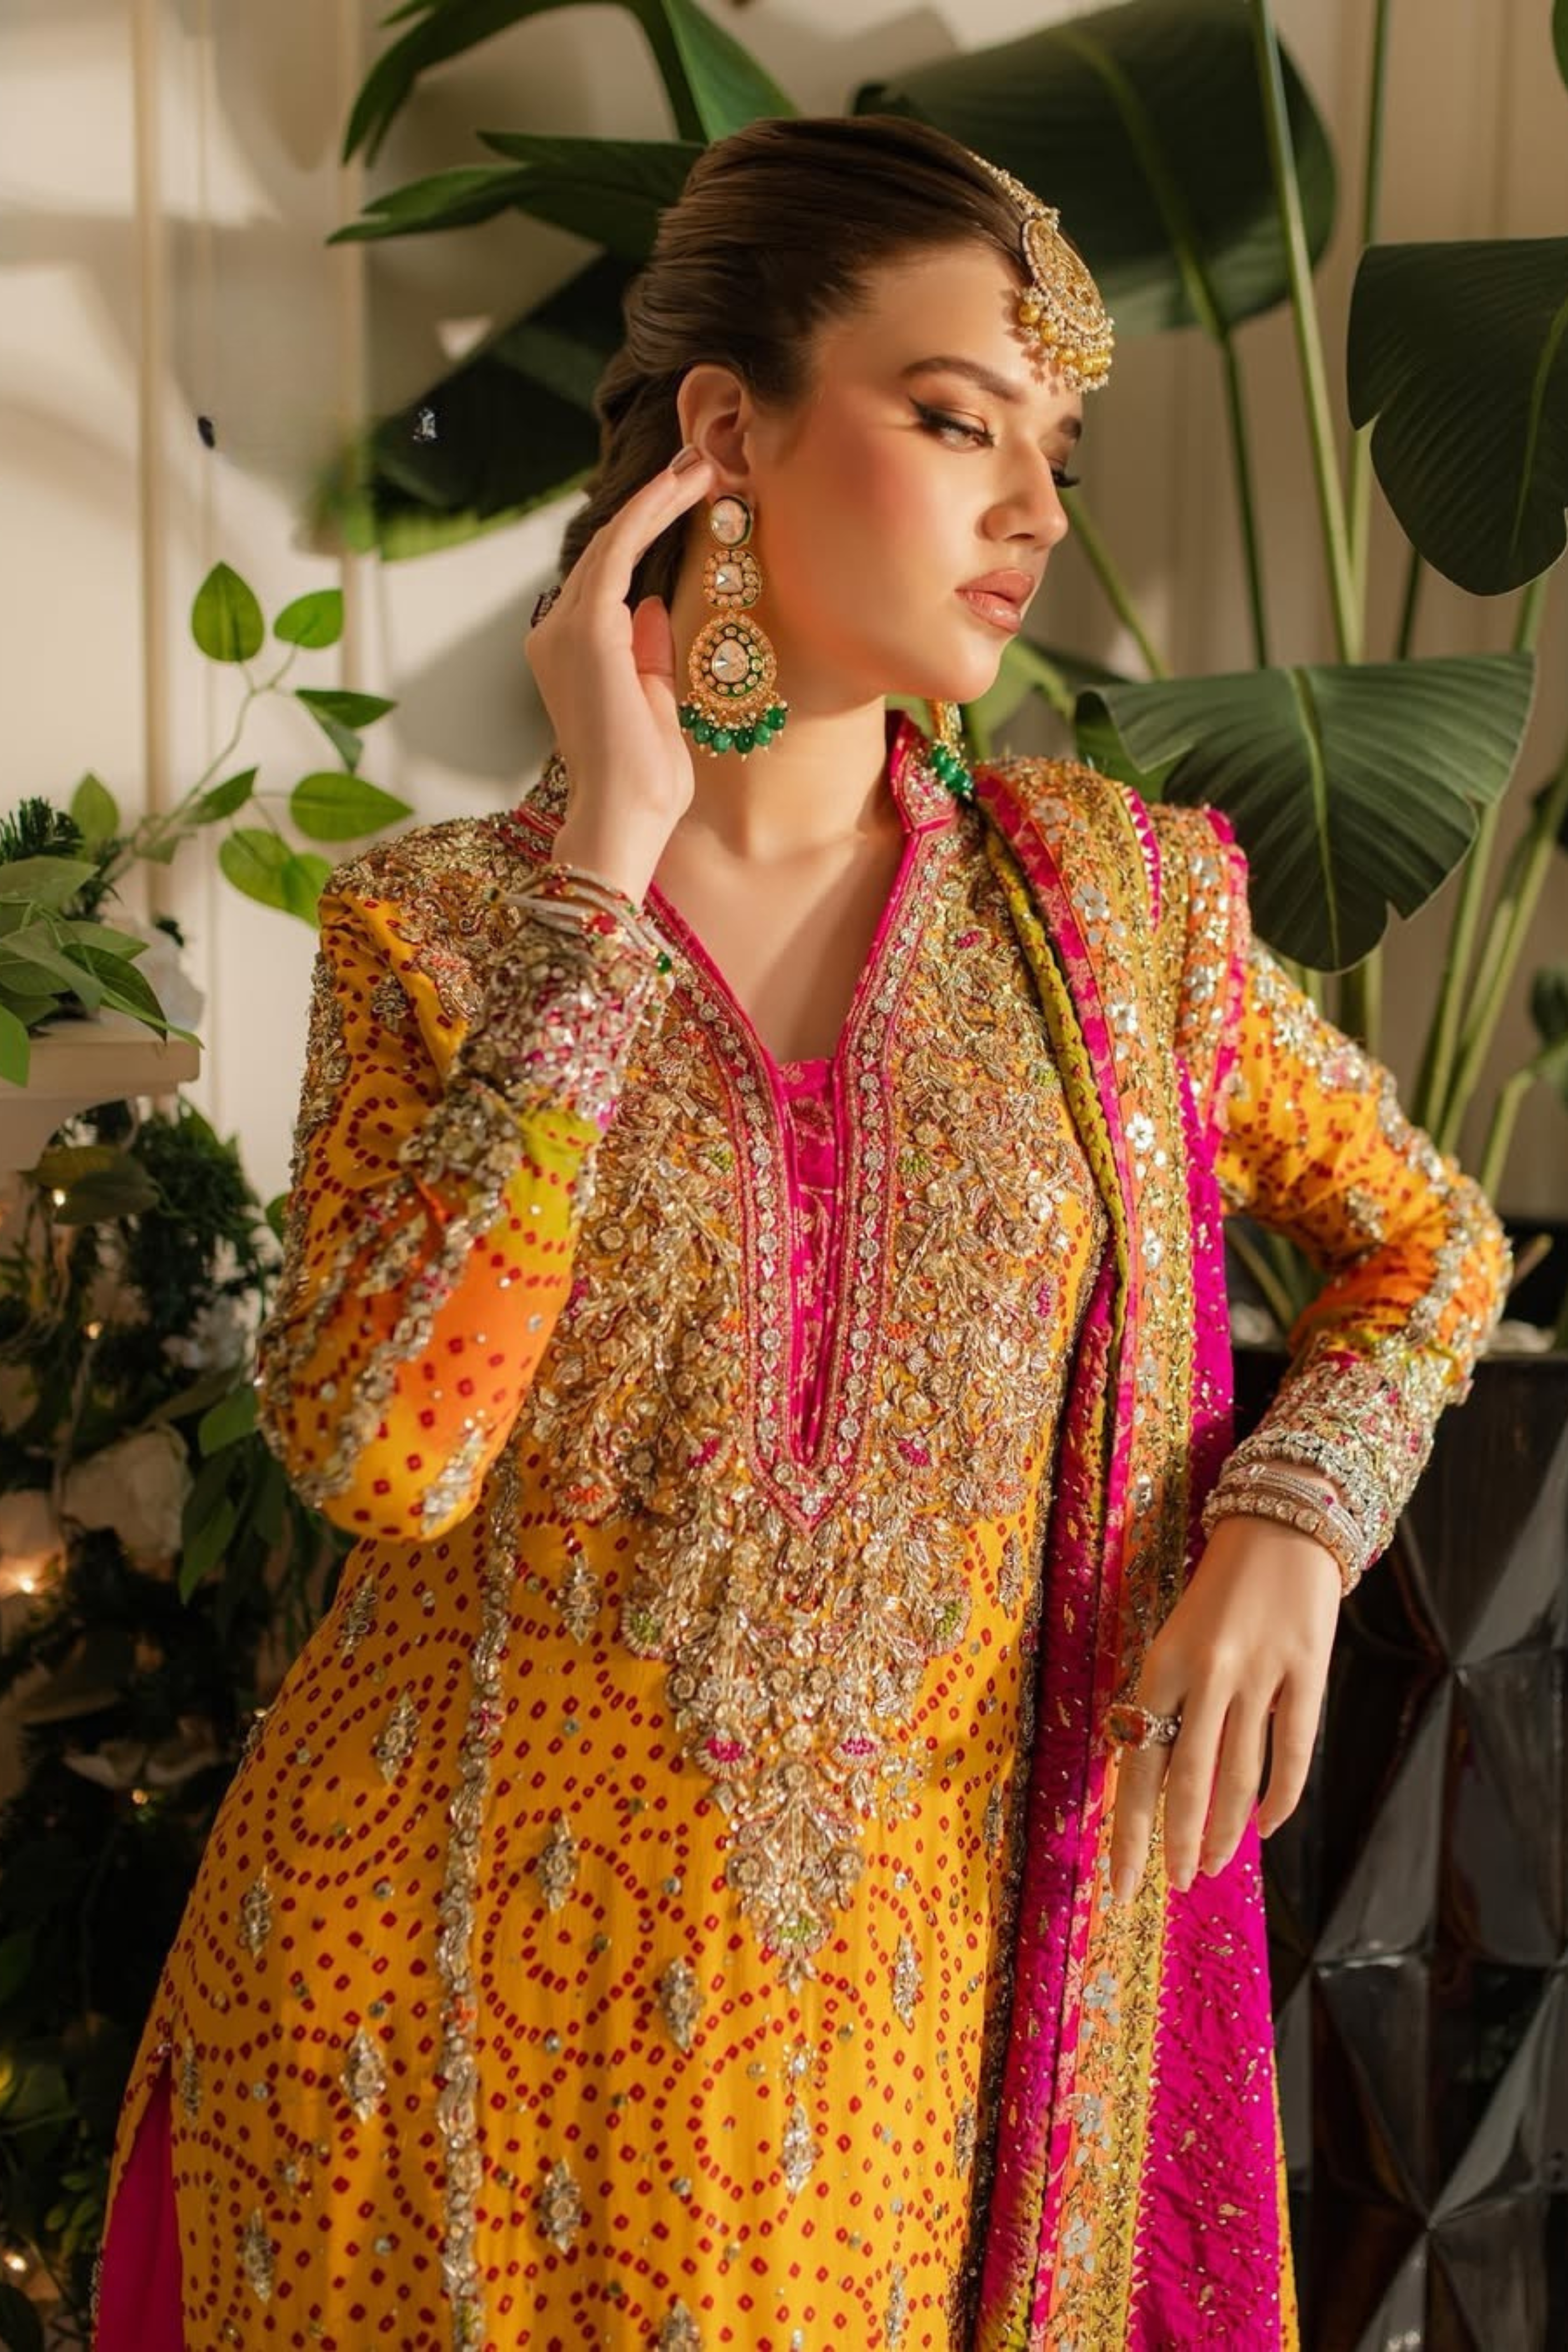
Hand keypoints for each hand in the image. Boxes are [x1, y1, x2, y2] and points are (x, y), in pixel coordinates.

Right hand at [526, 447, 715, 898]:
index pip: (606, 578)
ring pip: (612, 541)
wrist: (624, 814)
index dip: (644, 531)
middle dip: (653, 503)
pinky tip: (681, 487)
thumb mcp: (652, 703)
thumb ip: (644, 654)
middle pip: (605, 549)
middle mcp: (554, 634)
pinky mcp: (587, 629)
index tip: (686, 496)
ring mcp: (564, 629)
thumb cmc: (642, 778)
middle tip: (699, 463)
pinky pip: (619, 552)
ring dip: (657, 498)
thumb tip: (647, 606)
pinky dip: (649, 515)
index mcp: (568, 654)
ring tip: (700, 464)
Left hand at [1107, 1514, 1341, 1902]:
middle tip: (1178, 1886)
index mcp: (1161, 1665)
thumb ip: (1164, 1704)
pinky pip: (1293, 1753)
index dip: (1131, 1834)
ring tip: (1215, 1865)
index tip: (1124, 1887)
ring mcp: (1260, 1674)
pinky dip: (1280, 1800)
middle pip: (1188, 1782)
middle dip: (1180, 1845)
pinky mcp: (1308, 1673)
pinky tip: (1265, 1826)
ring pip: (1240, 1777)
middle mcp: (1207, 1673)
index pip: (1138, 1768)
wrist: (1280, 1527)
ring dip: (1226, 1832)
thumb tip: (1153, 1780)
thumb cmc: (1219, 1591)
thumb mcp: (1174, 1641)